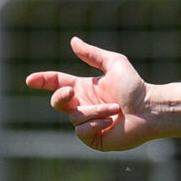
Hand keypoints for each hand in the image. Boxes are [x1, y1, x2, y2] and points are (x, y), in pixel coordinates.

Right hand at [24, 38, 158, 150]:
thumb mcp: (114, 64)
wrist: (150, 110)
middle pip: (57, 102)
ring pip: (75, 116)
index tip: (30, 80)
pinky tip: (111, 122)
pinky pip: (81, 132)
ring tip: (116, 110)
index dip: (43, 81)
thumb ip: (92, 54)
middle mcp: (84, 105)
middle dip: (61, 97)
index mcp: (85, 88)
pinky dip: (95, 124)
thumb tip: (73, 41)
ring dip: (95, 110)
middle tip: (70, 91)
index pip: (57, 83)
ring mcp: (88, 123)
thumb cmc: (136, 87)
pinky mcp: (94, 139)